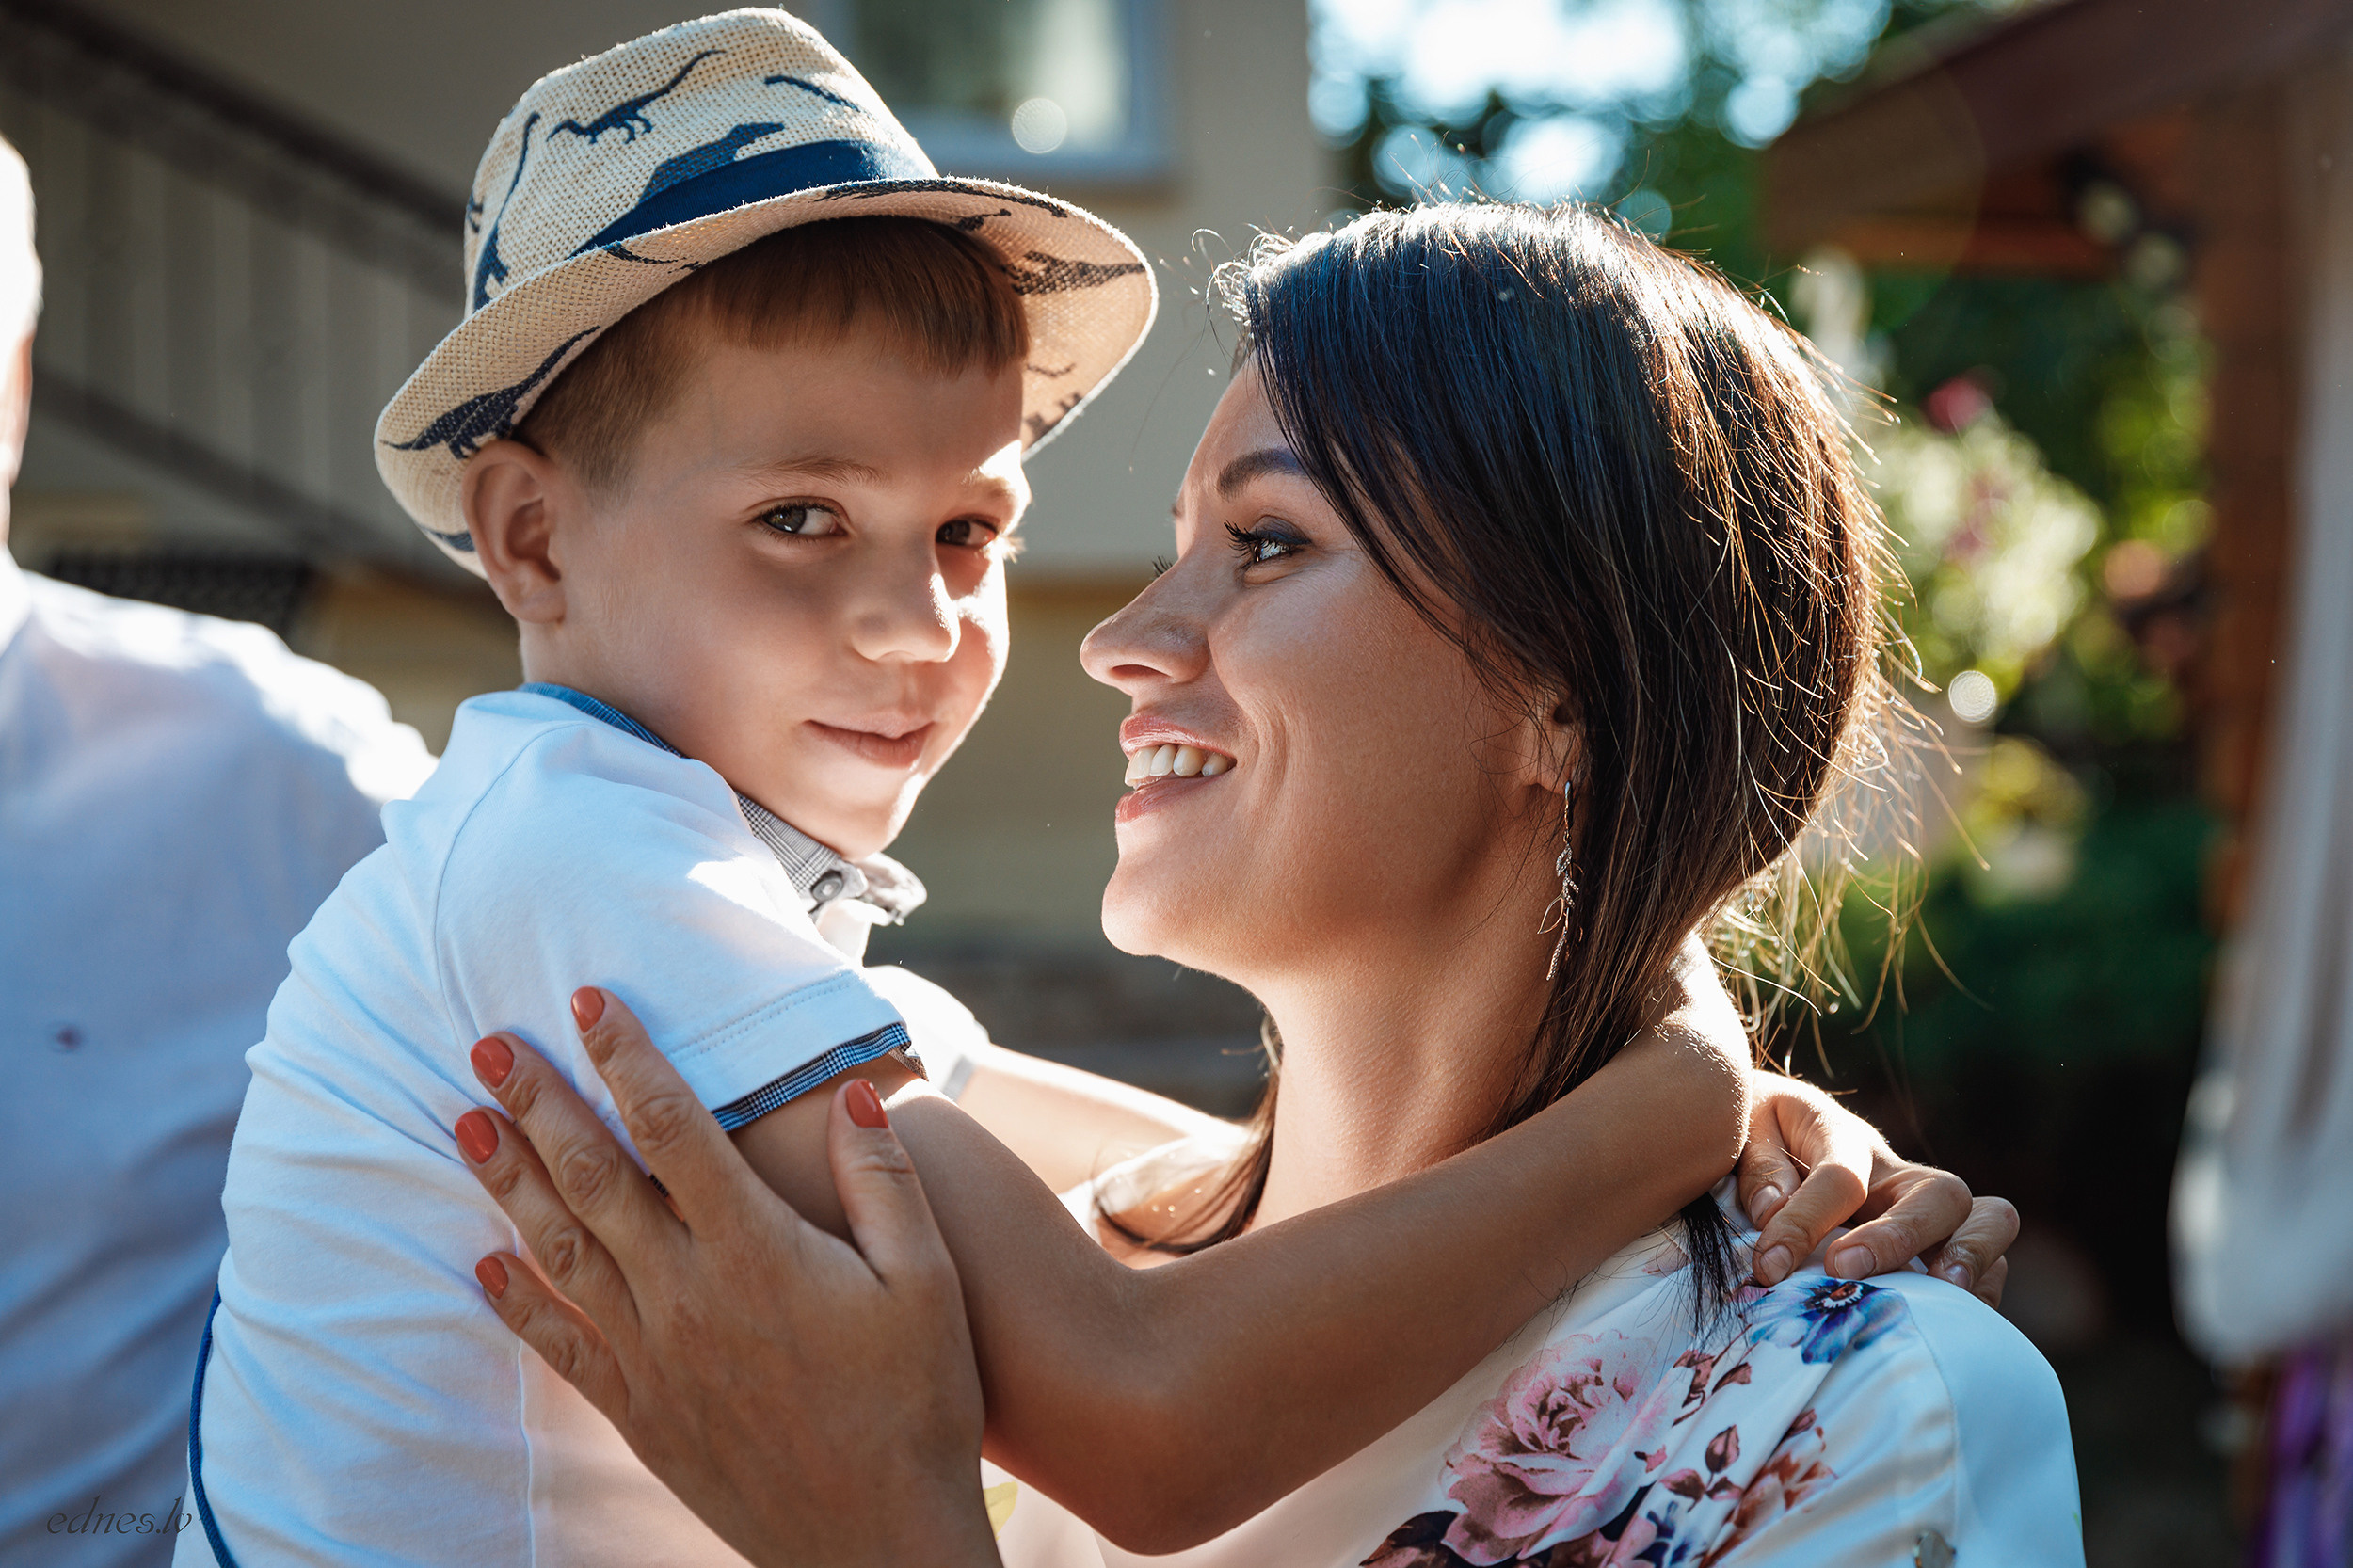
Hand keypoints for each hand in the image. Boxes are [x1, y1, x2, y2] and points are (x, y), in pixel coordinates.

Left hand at [453, 989, 1000, 1567]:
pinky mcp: (642, 1413)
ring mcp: (655, 1358)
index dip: (628, 1058)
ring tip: (465, 1122)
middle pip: (594, 1180)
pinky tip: (484, 1262)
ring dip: (508, 1181)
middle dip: (538, 1103)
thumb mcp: (927, 1282)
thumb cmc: (917, 1403)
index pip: (674, 1131)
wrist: (878, 1542)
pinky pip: (560, 1346)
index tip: (589, 1002)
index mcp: (757, 1253)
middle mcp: (689, 1298)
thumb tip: (852, 1094)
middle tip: (488, 1042)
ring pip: (560, 1252)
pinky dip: (517, 1301)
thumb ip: (886, 1182)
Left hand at [1738, 1074, 2017, 1305]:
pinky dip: (1980, 1291)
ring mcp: (1929, 1211)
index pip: (1840, 1176)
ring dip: (1970, 1257)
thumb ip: (1758, 1167)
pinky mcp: (1945, 1246)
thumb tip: (1773, 1211)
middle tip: (1845, 1270)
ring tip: (1940, 1294)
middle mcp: (1897, 1174)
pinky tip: (1946, 1320)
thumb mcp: (1743, 1131)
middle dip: (1898, 1236)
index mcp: (1841, 1134)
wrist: (1773, 1132)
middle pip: (1940, 1192)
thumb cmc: (1755, 1137)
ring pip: (1989, 1218)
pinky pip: (1992, 1264)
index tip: (1769, 1266)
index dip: (1804, 1223)